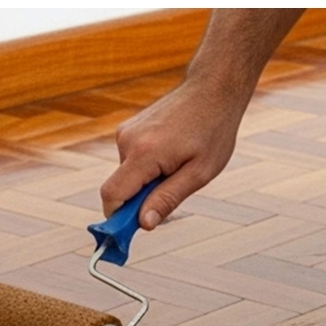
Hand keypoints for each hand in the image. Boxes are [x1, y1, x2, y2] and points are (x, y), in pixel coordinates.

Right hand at [100, 79, 245, 229]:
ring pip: (127, 176)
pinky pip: (131, 161)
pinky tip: (173, 154)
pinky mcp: (129, 129)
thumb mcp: (199, 173)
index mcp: (144, 153)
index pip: (112, 196)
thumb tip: (144, 224)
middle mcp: (127, 140)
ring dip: (148, 182)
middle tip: (174, 193)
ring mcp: (126, 132)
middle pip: (119, 188)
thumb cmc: (212, 131)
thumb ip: (168, 199)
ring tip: (179, 165)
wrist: (212, 89)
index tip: (128, 235)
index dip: (116, 220)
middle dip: (139, 201)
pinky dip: (147, 168)